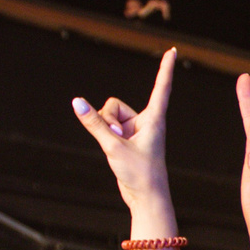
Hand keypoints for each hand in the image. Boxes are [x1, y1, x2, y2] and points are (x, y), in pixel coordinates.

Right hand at [70, 47, 178, 208]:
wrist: (146, 198)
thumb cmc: (140, 173)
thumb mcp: (114, 147)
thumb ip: (94, 124)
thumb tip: (76, 102)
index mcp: (154, 119)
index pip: (161, 87)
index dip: (165, 68)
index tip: (172, 50)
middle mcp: (146, 121)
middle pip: (114, 105)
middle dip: (107, 119)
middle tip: (117, 140)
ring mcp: (134, 130)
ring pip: (107, 116)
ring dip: (104, 130)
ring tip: (117, 149)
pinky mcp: (125, 139)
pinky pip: (106, 127)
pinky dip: (104, 136)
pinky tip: (114, 152)